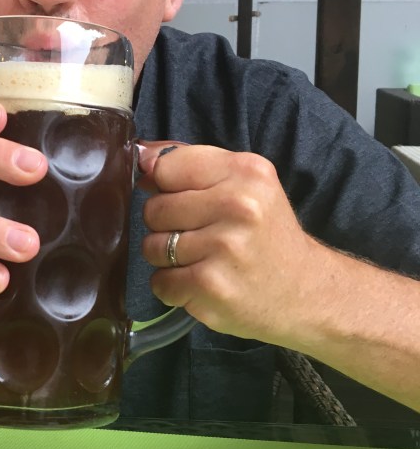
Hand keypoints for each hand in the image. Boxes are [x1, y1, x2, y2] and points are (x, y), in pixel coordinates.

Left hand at [137, 144, 320, 345]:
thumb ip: (193, 165)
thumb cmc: (266, 234)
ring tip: (202, 261)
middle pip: (154, 208)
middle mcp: (237, 205)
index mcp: (246, 172)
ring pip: (152, 247)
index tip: (180, 197)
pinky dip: (173, 288)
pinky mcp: (211, 285)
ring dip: (167, 259)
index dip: (164, 185)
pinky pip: (160, 281)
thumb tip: (141, 156)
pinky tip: (202, 284)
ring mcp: (223, 247)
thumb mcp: (246, 185)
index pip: (167, 167)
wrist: (307, 291)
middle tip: (199, 236)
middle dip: (166, 225)